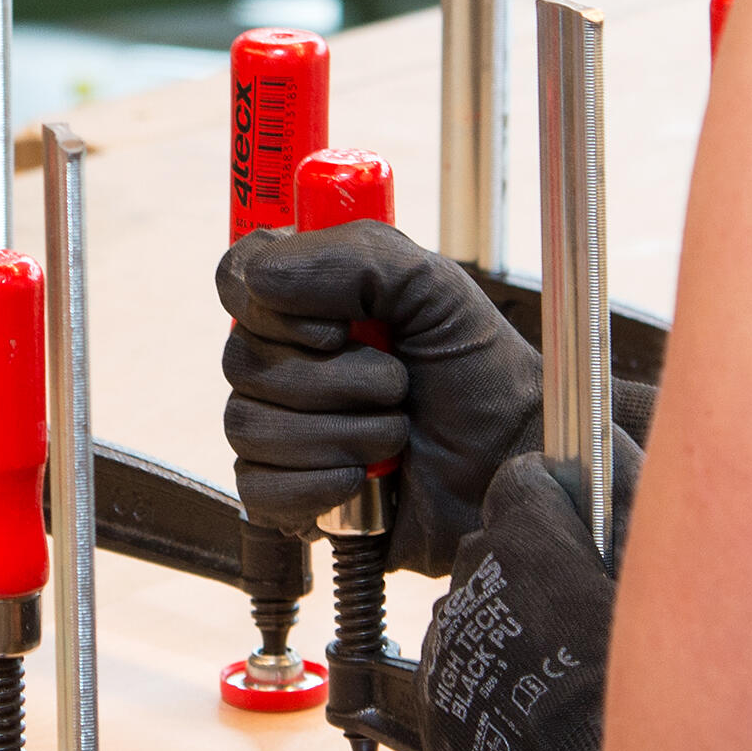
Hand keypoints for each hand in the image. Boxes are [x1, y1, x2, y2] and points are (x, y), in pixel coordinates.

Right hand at [219, 219, 653, 575]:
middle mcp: (292, 358)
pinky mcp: (289, 493)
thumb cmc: (483, 377)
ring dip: (337, 434)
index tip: (335, 327)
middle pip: (241, 359)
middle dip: (333, 380)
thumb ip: (352, 257)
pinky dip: (314, 485)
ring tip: (395, 436)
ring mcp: (286, 427)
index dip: (271, 305)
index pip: (239, 278)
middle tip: (398, 385)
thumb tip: (261, 279)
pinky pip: (256, 488)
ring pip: (247, 425)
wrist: (512, 467)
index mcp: (316, 297)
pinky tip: (361, 481)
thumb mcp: (434, 288)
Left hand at [418, 440, 635, 750]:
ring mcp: (446, 664)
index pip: (525, 484)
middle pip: (493, 552)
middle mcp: (473, 598)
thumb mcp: (665, 598)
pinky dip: (489, 689)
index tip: (580, 518)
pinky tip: (536, 718)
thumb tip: (616, 460)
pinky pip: (458, 683)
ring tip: (561, 674)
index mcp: (529, 552)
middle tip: (585, 608)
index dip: (558, 501)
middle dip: (532, 569)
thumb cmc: (664, 722)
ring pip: (470, 620)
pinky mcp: (436, 725)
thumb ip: (636, 519)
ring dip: (506, 631)